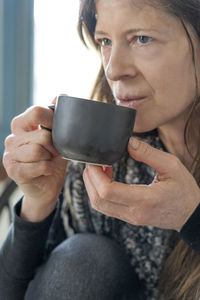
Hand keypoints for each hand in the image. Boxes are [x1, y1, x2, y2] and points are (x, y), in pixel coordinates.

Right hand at [3, 97, 67, 220]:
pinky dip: (48, 169)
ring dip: (50, 158)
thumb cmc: (51, 160)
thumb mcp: (57, 138)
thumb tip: (62, 94)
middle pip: (42, 135)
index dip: (53, 120)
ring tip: (48, 161)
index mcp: (21, 125)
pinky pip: (38, 165)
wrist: (47, 186)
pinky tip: (46, 170)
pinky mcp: (13, 170)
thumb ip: (56, 117)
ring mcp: (10, 154)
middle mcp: (12, 137)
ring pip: (38, 150)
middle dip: (54, 147)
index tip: (58, 131)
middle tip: (54, 153)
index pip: (36, 112)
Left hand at [83, 137, 199, 230]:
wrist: (191, 214)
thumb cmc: (184, 190)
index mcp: (144, 199)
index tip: (95, 161)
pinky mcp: (129, 218)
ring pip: (99, 205)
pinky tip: (107, 178)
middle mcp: (134, 212)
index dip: (95, 175)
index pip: (107, 191)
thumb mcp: (171, 166)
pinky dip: (100, 192)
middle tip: (94, 162)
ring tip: (100, 168)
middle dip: (90, 179)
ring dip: (93, 186)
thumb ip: (148, 153)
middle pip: (98, 199)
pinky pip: (106, 207)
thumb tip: (128, 143)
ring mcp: (130, 218)